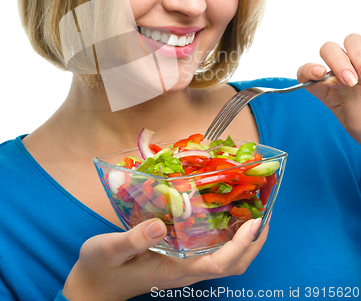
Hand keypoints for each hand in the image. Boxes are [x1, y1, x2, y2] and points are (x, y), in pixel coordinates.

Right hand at [62, 217, 266, 300]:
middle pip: (234, 264)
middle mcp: (186, 269)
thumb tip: (160, 221)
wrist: (93, 285)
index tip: (255, 221)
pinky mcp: (179, 259)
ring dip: (245, 239)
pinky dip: (228, 236)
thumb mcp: (110, 249)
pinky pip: (213, 251)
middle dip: (254, 242)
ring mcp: (184, 266)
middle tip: (264, 211)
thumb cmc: (100, 267)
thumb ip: (134, 239)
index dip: (242, 245)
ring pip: (227, 259)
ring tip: (253, 210)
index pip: (221, 263)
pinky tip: (224, 216)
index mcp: (176, 269)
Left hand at [297, 33, 360, 144]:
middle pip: (328, 50)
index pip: (307, 72)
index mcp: (327, 89)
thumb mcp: (354, 119)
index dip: (309, 69)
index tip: (320, 73)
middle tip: (351, 80)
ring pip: (351, 41)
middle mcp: (340, 73)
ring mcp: (358, 64)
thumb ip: (343, 97)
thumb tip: (332, 78)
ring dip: (356, 54)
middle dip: (338, 61)